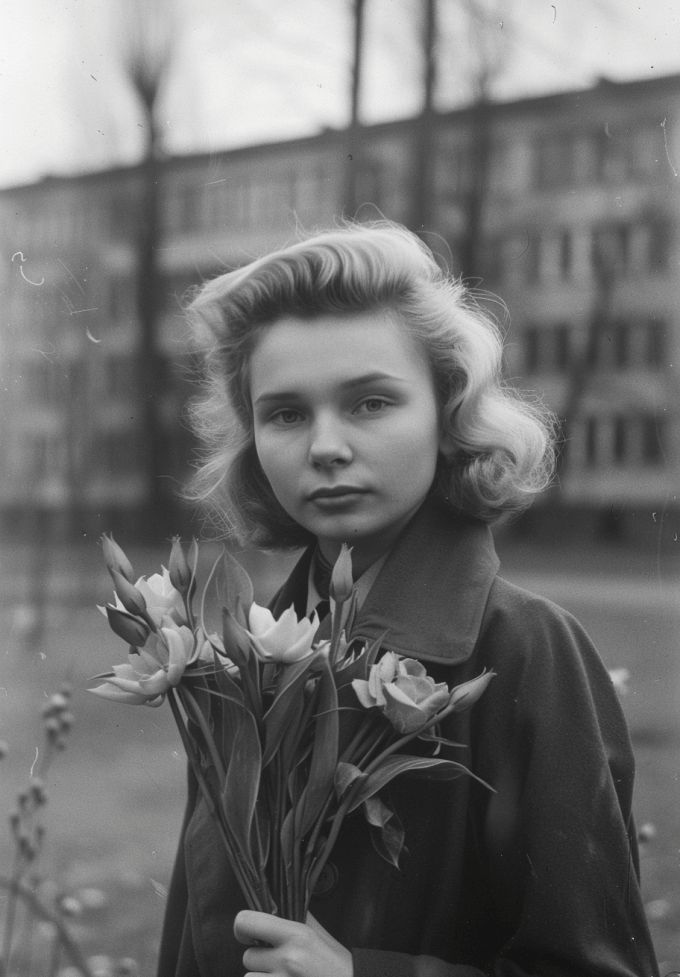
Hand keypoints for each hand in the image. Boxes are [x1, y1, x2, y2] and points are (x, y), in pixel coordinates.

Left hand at [234, 909, 352, 976]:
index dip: (243, 927)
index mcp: (297, 935)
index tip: (249, 933)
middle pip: (248, 957)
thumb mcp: (321, 936)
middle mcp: (288, 960)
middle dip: (260, 961)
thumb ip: (300, 917)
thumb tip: (280, 901)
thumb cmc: (340, 966)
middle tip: (276, 963)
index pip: (248, 922)